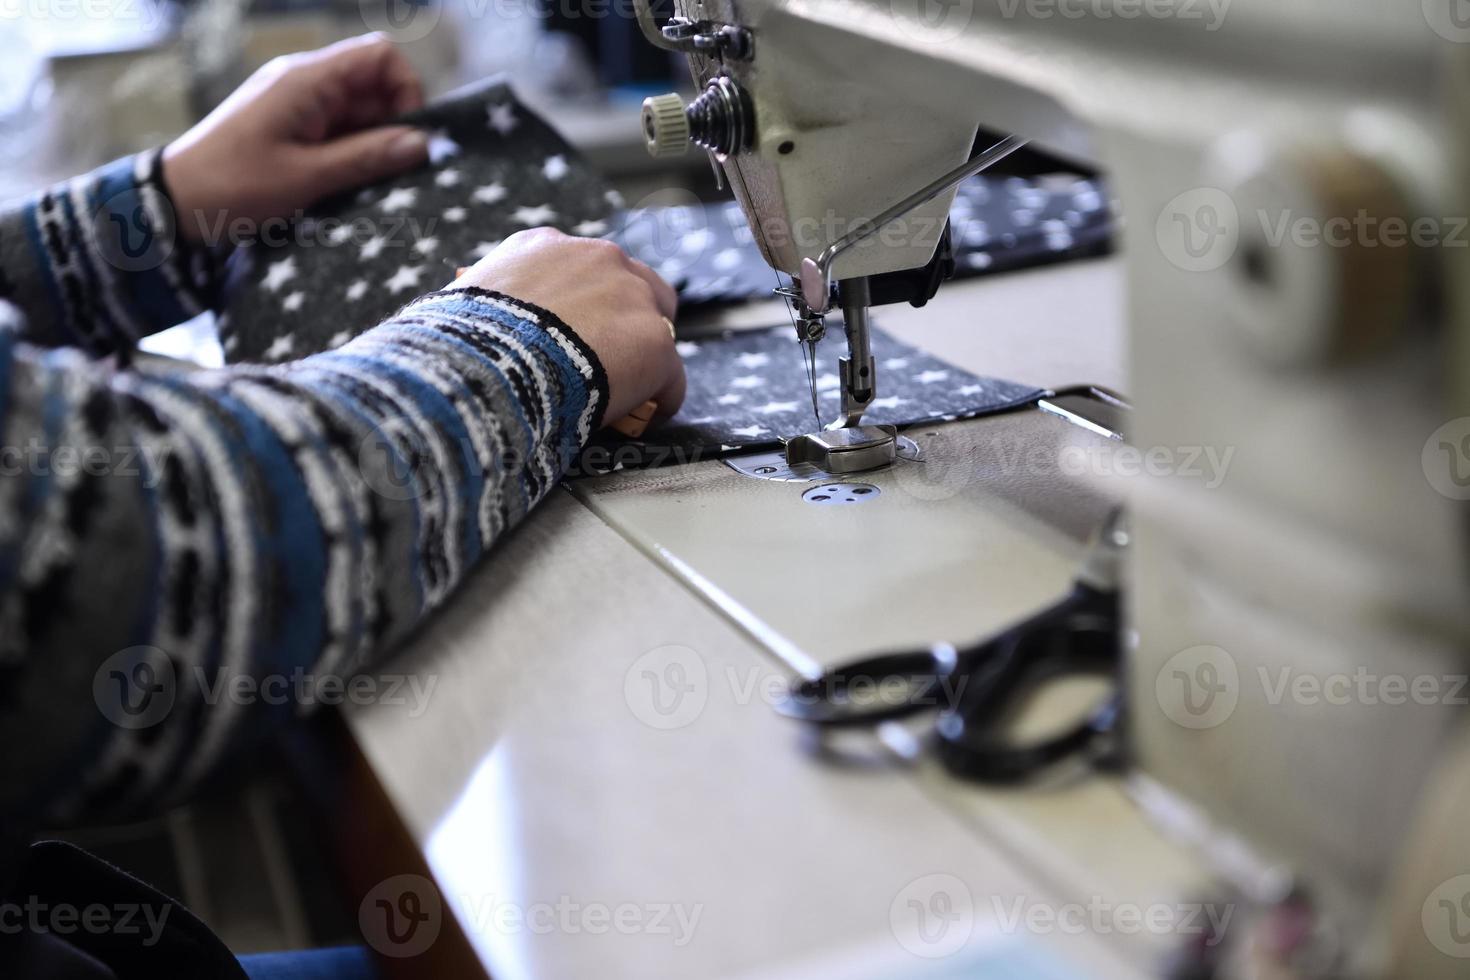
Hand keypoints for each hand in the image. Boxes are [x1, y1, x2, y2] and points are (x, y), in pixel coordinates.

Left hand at [163, 34, 427, 241]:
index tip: (407, 136)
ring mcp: (296, 101)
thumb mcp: (307, 177)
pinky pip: (337, 128)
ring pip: (358, 110)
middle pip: (374, 85)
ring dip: (371, 143)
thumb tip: (423, 143)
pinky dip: (350, 151)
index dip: (406, 89)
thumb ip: (367, 157)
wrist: (174, 200)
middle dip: (392, 124)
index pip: (380, 56)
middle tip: (390, 169)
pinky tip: (343, 181)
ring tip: (364, 181)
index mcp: (308, 79)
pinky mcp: (289, 124)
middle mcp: (305, 80)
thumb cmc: (235, 184)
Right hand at [455, 229, 685, 423]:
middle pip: (634, 284)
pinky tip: (646, 417)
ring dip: (647, 353)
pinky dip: (661, 398)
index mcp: (543, 246)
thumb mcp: (461, 308)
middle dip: (628, 318)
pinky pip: (672, 377)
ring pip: (659, 324)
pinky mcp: (655, 343)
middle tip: (612, 358)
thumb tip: (465, 334)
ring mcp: (631, 297)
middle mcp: (595, 257)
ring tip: (631, 388)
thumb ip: (484, 310)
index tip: (573, 334)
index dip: (583, 305)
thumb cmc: (459, 346)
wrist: (484, 368)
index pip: (581, 267)